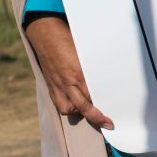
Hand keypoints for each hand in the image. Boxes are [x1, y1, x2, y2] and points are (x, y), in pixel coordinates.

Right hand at [24, 15, 113, 129]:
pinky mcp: (49, 84)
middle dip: (94, 117)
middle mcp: (67, 82)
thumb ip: (95, 67)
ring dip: (78, 112)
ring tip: (88, 111)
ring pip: (67, 108)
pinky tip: (74, 105)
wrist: (46, 34)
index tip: (109, 118)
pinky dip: (67, 106)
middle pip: (81, 107)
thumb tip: (108, 77)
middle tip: (105, 123)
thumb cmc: (70, 39)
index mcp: (78, 73)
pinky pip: (58, 102)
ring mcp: (56, 85)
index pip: (92, 97)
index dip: (101, 109)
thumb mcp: (87, 53)